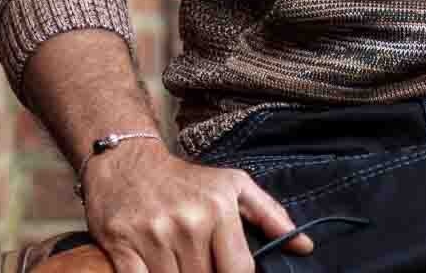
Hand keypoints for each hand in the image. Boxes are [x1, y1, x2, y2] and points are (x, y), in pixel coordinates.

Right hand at [83, 138, 312, 271]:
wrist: (128, 162)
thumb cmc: (186, 180)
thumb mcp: (233, 185)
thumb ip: (269, 215)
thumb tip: (304, 246)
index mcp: (219, 208)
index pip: (238, 271)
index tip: (227, 271)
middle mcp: (189, 222)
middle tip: (198, 259)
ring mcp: (154, 236)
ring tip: (178, 261)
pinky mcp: (121, 247)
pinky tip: (154, 268)